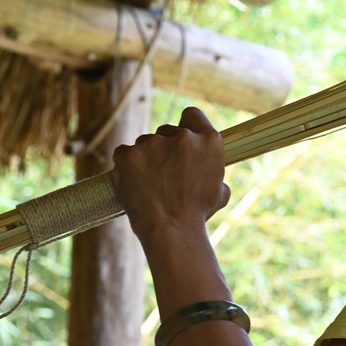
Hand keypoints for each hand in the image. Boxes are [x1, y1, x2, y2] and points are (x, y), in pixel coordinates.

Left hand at [112, 107, 230, 241]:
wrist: (171, 230)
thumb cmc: (198, 213)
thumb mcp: (220, 190)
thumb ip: (211, 169)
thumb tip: (205, 167)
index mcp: (209, 141)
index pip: (193, 115)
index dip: (187, 125)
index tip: (183, 136)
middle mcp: (182, 136)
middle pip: (167, 130)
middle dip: (165, 147)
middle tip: (165, 172)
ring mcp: (152, 143)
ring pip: (145, 143)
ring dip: (146, 158)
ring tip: (151, 184)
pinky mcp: (128, 153)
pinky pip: (124, 153)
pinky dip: (127, 166)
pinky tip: (135, 183)